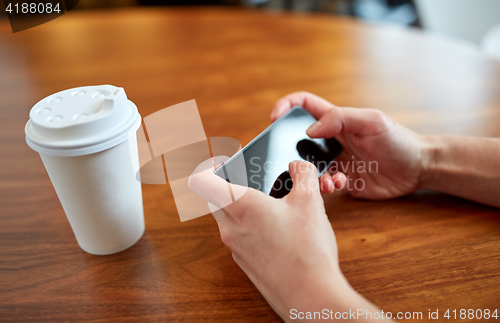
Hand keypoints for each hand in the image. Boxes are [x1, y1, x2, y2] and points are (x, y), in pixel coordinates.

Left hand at [188, 160, 382, 320]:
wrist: (310, 296)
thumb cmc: (307, 251)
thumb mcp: (310, 201)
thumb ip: (303, 175)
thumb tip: (298, 166)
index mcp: (240, 206)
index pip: (202, 181)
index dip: (207, 166)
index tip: (220, 161)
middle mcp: (230, 228)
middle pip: (213, 198)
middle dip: (226, 185)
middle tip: (248, 180)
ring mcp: (235, 247)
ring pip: (227, 218)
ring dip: (241, 206)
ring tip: (269, 203)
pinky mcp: (245, 262)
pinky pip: (239, 236)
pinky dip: (250, 226)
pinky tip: (277, 229)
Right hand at [272, 92, 425, 199]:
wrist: (418, 169)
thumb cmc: (398, 139)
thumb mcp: (372, 121)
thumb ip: (340, 119)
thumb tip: (309, 130)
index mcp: (336, 120)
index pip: (304, 105)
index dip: (286, 106)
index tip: (274, 117)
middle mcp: (331, 140)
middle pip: (297, 139)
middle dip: (287, 148)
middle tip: (285, 159)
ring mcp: (334, 161)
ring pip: (307, 166)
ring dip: (309, 173)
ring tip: (326, 179)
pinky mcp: (340, 180)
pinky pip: (321, 184)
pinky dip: (324, 186)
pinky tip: (339, 184)